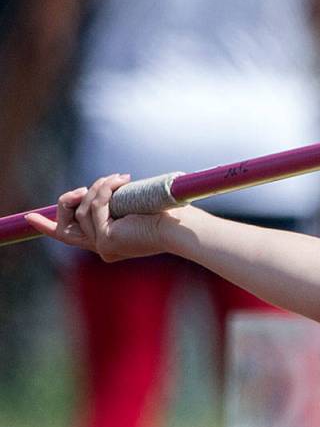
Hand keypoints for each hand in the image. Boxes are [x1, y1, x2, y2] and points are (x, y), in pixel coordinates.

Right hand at [24, 174, 169, 261]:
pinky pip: (94, 206)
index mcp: (110, 242)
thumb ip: (117, 201)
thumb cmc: (169, 214)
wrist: (182, 226)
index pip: (70, 236)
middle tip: (85, 186)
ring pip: (81, 208)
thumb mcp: (135, 204)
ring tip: (122, 179)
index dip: (47, 226)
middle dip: (66, 201)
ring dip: (99, 187)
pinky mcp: (105, 240)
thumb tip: (111, 183)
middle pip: (64, 223)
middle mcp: (104, 247)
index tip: (29, 218)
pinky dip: (105, 189)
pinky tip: (123, 181)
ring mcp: (102, 246)